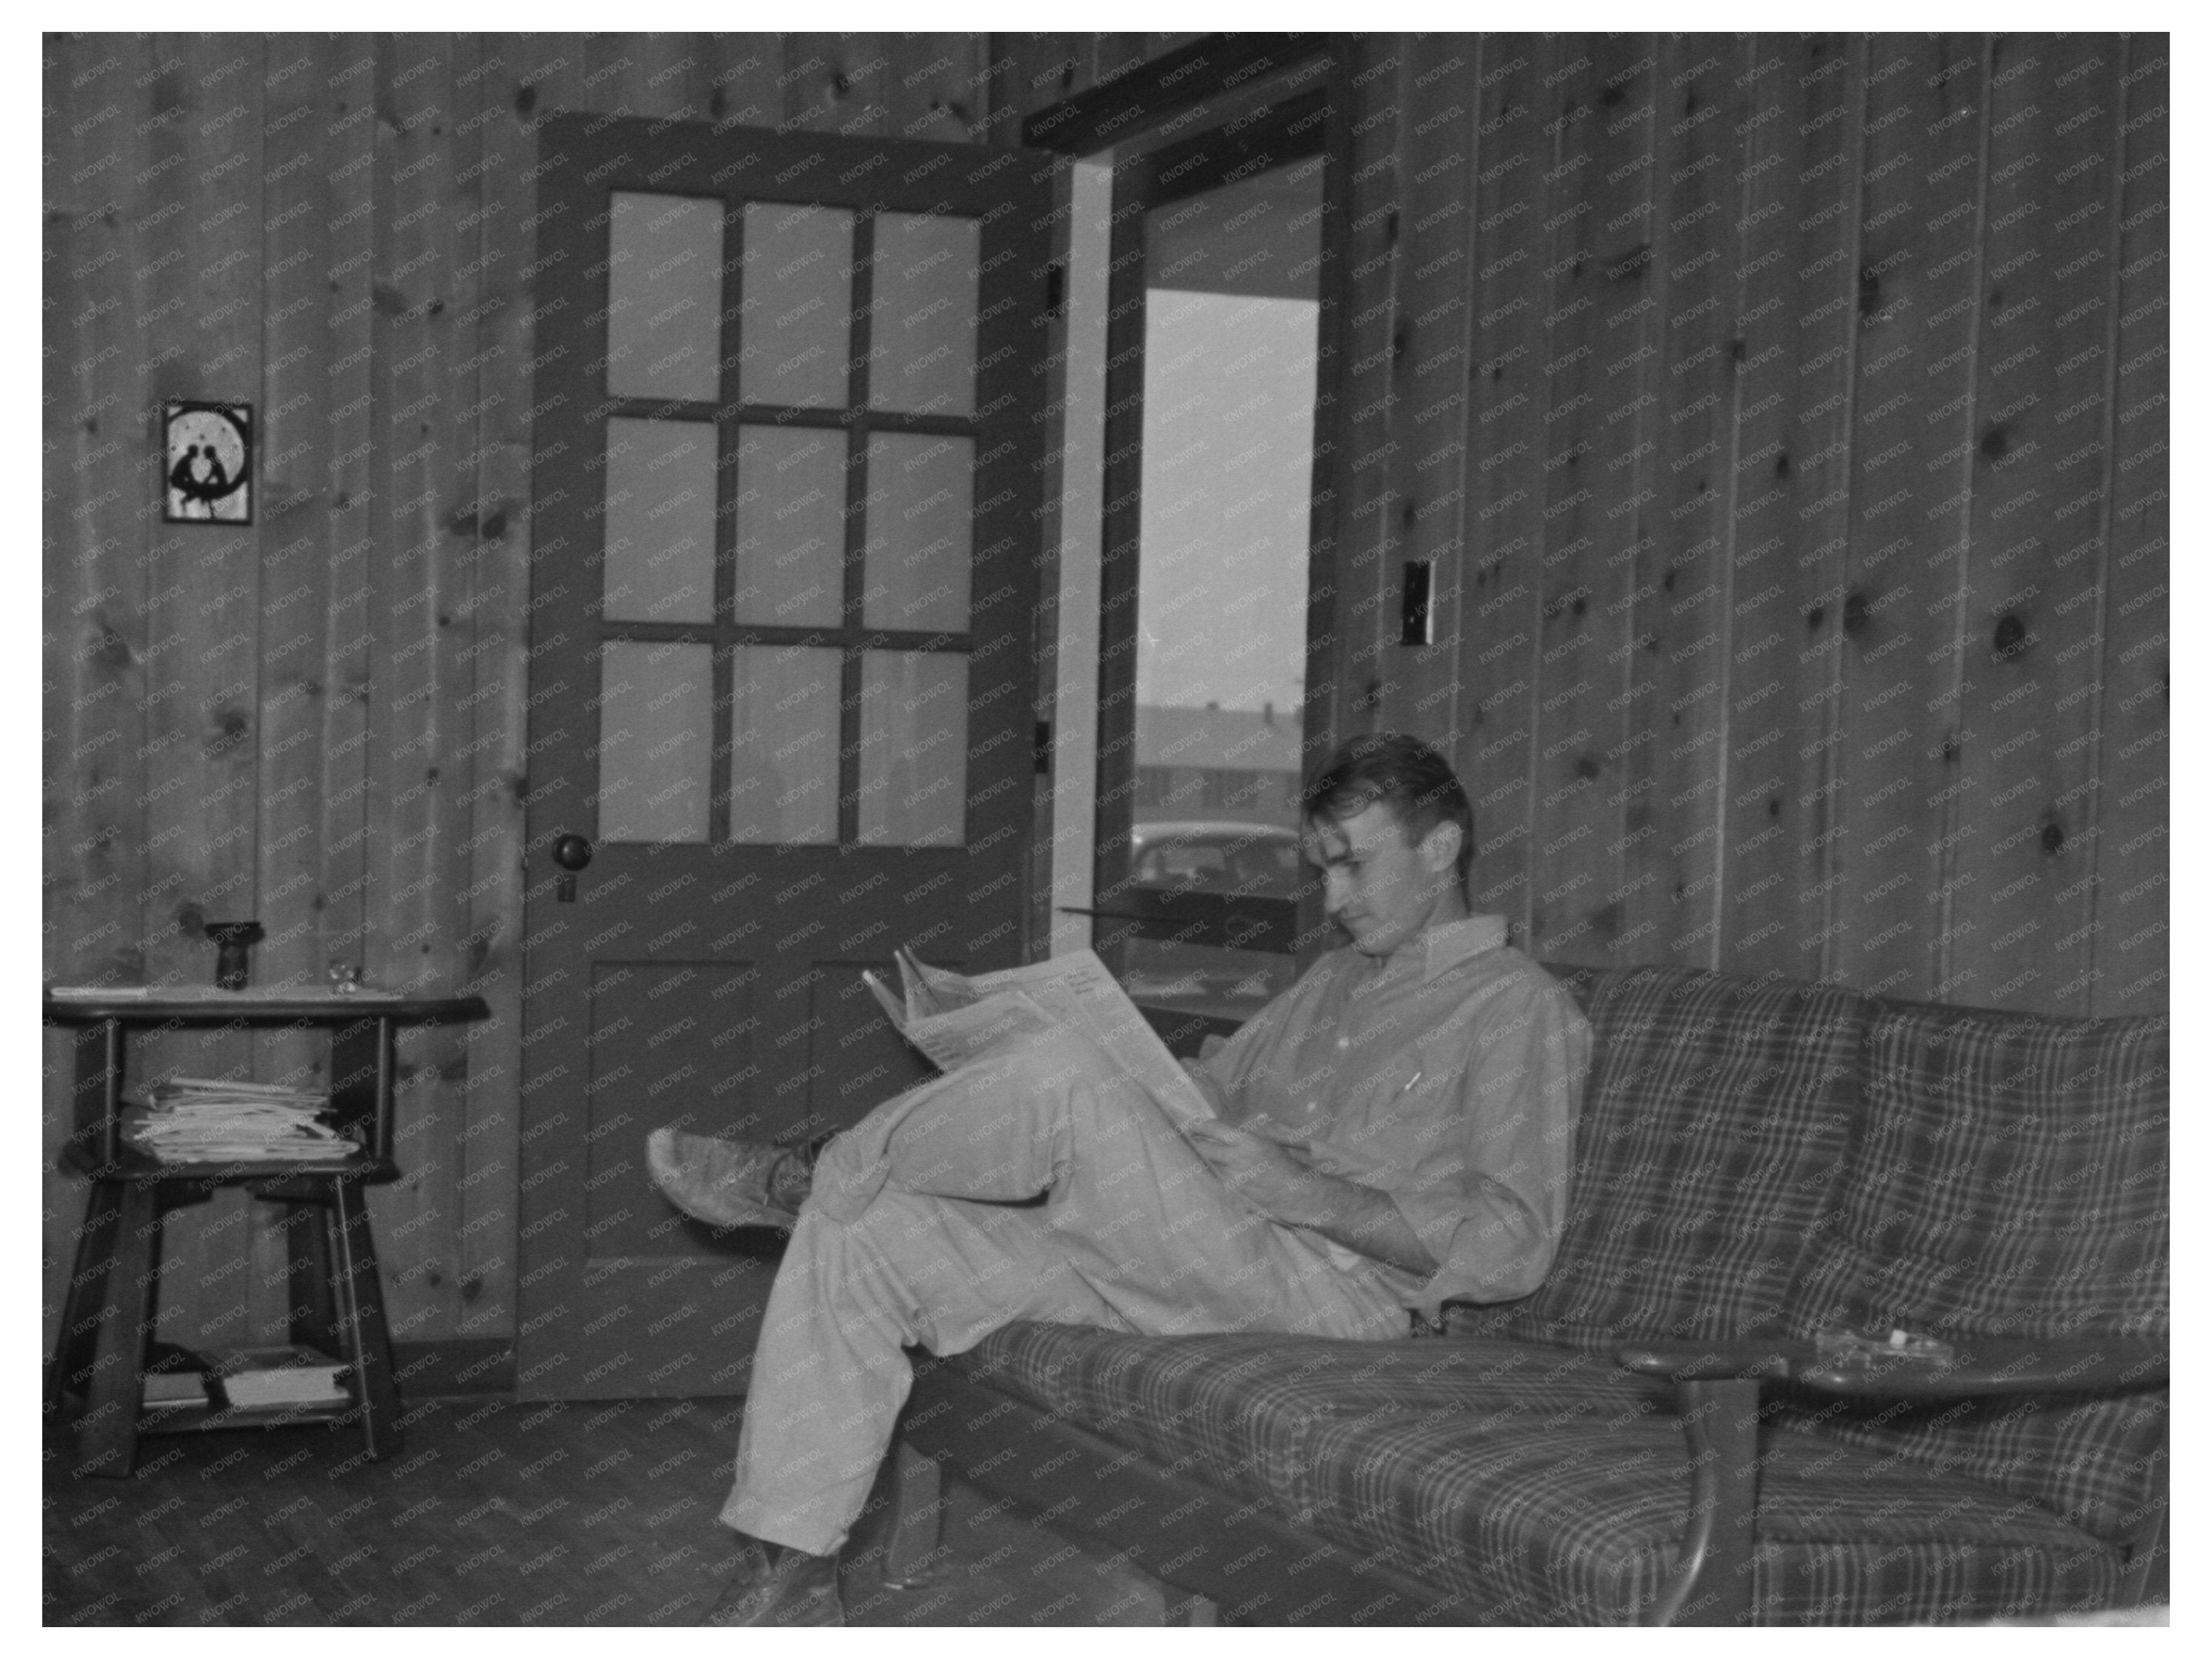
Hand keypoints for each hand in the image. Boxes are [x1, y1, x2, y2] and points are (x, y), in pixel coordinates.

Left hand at [1184, 1119, 1316, 1223]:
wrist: (1292, 1191)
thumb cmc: (1281, 1162)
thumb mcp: (1265, 1141)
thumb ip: (1241, 1137)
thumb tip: (1218, 1132)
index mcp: (1247, 1141)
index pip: (1214, 1129)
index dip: (1198, 1125)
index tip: (1189, 1124)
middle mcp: (1236, 1158)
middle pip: (1204, 1148)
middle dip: (1193, 1142)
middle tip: (1184, 1138)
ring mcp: (1232, 1177)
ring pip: (1207, 1164)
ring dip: (1200, 1158)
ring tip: (1191, 1152)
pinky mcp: (1231, 1191)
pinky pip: (1215, 1178)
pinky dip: (1210, 1172)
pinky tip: (1206, 1169)